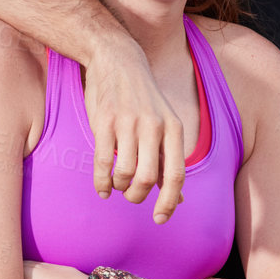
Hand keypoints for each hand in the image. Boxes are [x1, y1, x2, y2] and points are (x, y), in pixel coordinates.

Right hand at [83, 40, 183, 222]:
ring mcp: (128, 123)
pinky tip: (101, 188)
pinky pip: (103, 162)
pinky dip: (102, 182)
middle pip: (149, 177)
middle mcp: (153, 126)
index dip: (169, 202)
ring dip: (120, 188)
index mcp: (173, 128)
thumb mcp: (164, 124)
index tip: (159, 219)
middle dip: (138, 196)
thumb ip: (169, 159)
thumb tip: (178, 200)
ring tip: (117, 186)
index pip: (176, 174)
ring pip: (125, 172)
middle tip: (132, 196)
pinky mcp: (104, 121)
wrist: (117, 60)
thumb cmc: (142, 99)